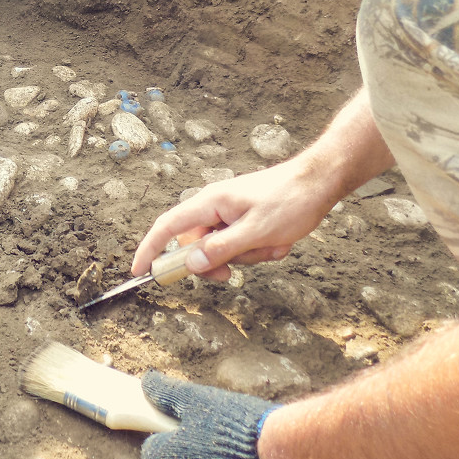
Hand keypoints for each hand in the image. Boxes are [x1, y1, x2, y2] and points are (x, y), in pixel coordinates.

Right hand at [131, 158, 338, 281]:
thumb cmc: (290, 200)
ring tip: (272, 245)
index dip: (150, 249)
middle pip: (196, 245)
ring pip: (222, 249)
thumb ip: (221, 250)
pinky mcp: (244, 219)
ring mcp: (230, 213)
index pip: (167, 227)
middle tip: (231, 276)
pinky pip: (240, 244)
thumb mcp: (256, 231)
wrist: (319, 181)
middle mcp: (214, 207)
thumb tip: (191, 264)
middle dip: (216, 263)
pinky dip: (258, 250)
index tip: (139, 270)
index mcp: (209, 203)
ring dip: (247, 256)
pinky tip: (278, 241)